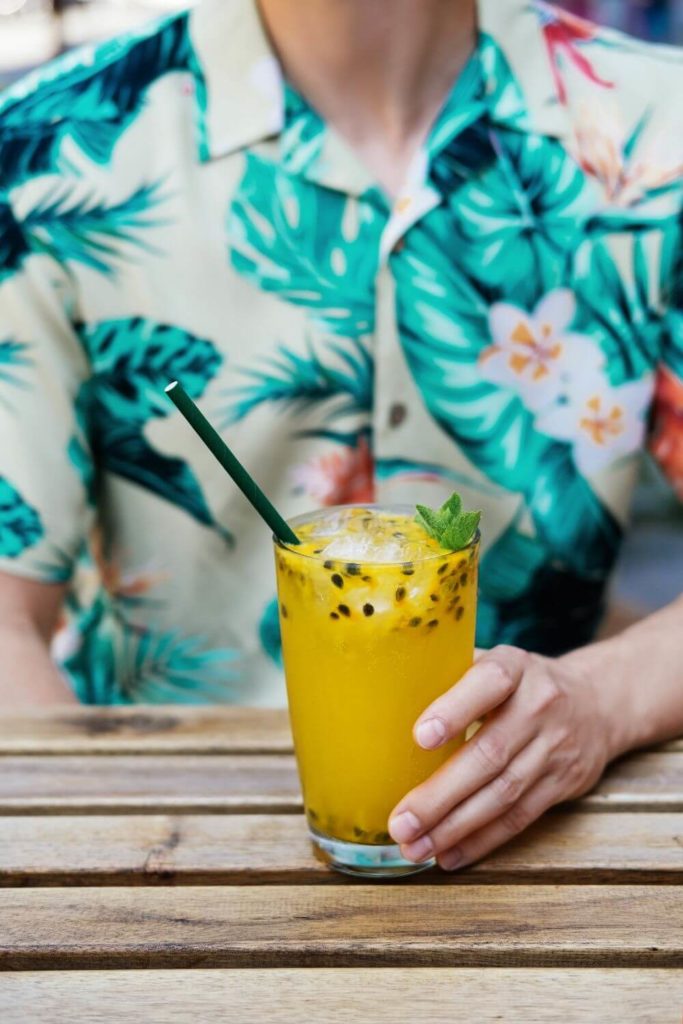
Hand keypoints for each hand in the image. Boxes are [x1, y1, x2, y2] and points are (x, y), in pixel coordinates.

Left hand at [388, 645, 611, 870]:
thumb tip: (379, 691)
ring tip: (415, 846)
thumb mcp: (495, 661)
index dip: (455, 709)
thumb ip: (449, 672)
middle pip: (489, 754)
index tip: (419, 737)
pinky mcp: (563, 784)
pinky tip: (449, 855)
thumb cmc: (519, 682)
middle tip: (401, 821)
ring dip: (455, 826)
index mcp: (515, 667)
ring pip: (503, 794)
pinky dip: (482, 840)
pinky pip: (520, 818)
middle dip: (441, 794)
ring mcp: (555, 748)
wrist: (599, 702)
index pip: (488, 682)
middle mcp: (539, 705)